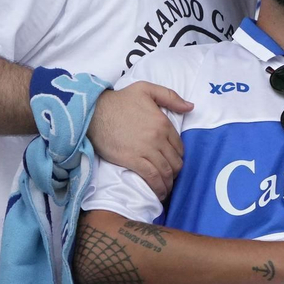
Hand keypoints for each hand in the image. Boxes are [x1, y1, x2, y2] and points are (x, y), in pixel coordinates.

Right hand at [87, 82, 192, 198]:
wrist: (93, 111)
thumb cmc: (119, 100)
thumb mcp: (146, 89)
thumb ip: (170, 97)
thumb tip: (190, 107)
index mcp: (163, 123)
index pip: (179, 146)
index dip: (179, 157)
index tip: (174, 163)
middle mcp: (158, 138)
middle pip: (175, 161)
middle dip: (176, 172)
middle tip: (171, 178)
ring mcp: (146, 150)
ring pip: (166, 171)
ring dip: (169, 183)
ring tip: (167, 189)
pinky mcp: (132, 160)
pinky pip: (152, 177)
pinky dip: (159, 187)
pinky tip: (160, 193)